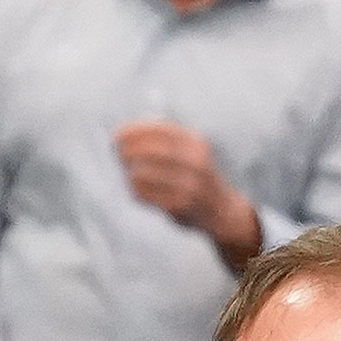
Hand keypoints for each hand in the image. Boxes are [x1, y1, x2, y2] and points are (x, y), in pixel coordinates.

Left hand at [114, 121, 261, 268]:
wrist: (223, 211)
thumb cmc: (196, 176)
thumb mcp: (190, 151)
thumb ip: (163, 140)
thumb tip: (122, 135)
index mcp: (196, 143)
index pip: (158, 130)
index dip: (133, 130)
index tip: (117, 135)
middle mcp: (196, 162)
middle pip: (149, 151)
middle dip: (127, 151)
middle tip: (118, 155)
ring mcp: (189, 185)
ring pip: (143, 174)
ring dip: (130, 172)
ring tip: (128, 173)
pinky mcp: (181, 205)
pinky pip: (146, 195)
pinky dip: (136, 190)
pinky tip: (136, 190)